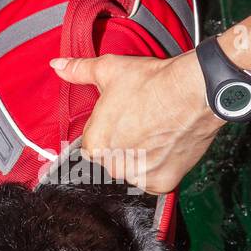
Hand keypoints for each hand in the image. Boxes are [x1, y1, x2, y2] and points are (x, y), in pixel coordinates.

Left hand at [50, 51, 222, 193]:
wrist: (194, 92)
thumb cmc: (152, 82)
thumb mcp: (109, 71)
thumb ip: (78, 71)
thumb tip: (56, 66)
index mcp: (95, 144)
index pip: (94, 144)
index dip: (109, 128)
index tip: (123, 117)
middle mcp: (113, 166)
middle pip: (113, 159)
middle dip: (124, 145)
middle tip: (142, 123)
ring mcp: (139, 177)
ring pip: (134, 170)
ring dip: (141, 158)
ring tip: (155, 132)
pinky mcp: (162, 183)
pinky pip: (155, 180)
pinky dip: (160, 167)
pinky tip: (166, 146)